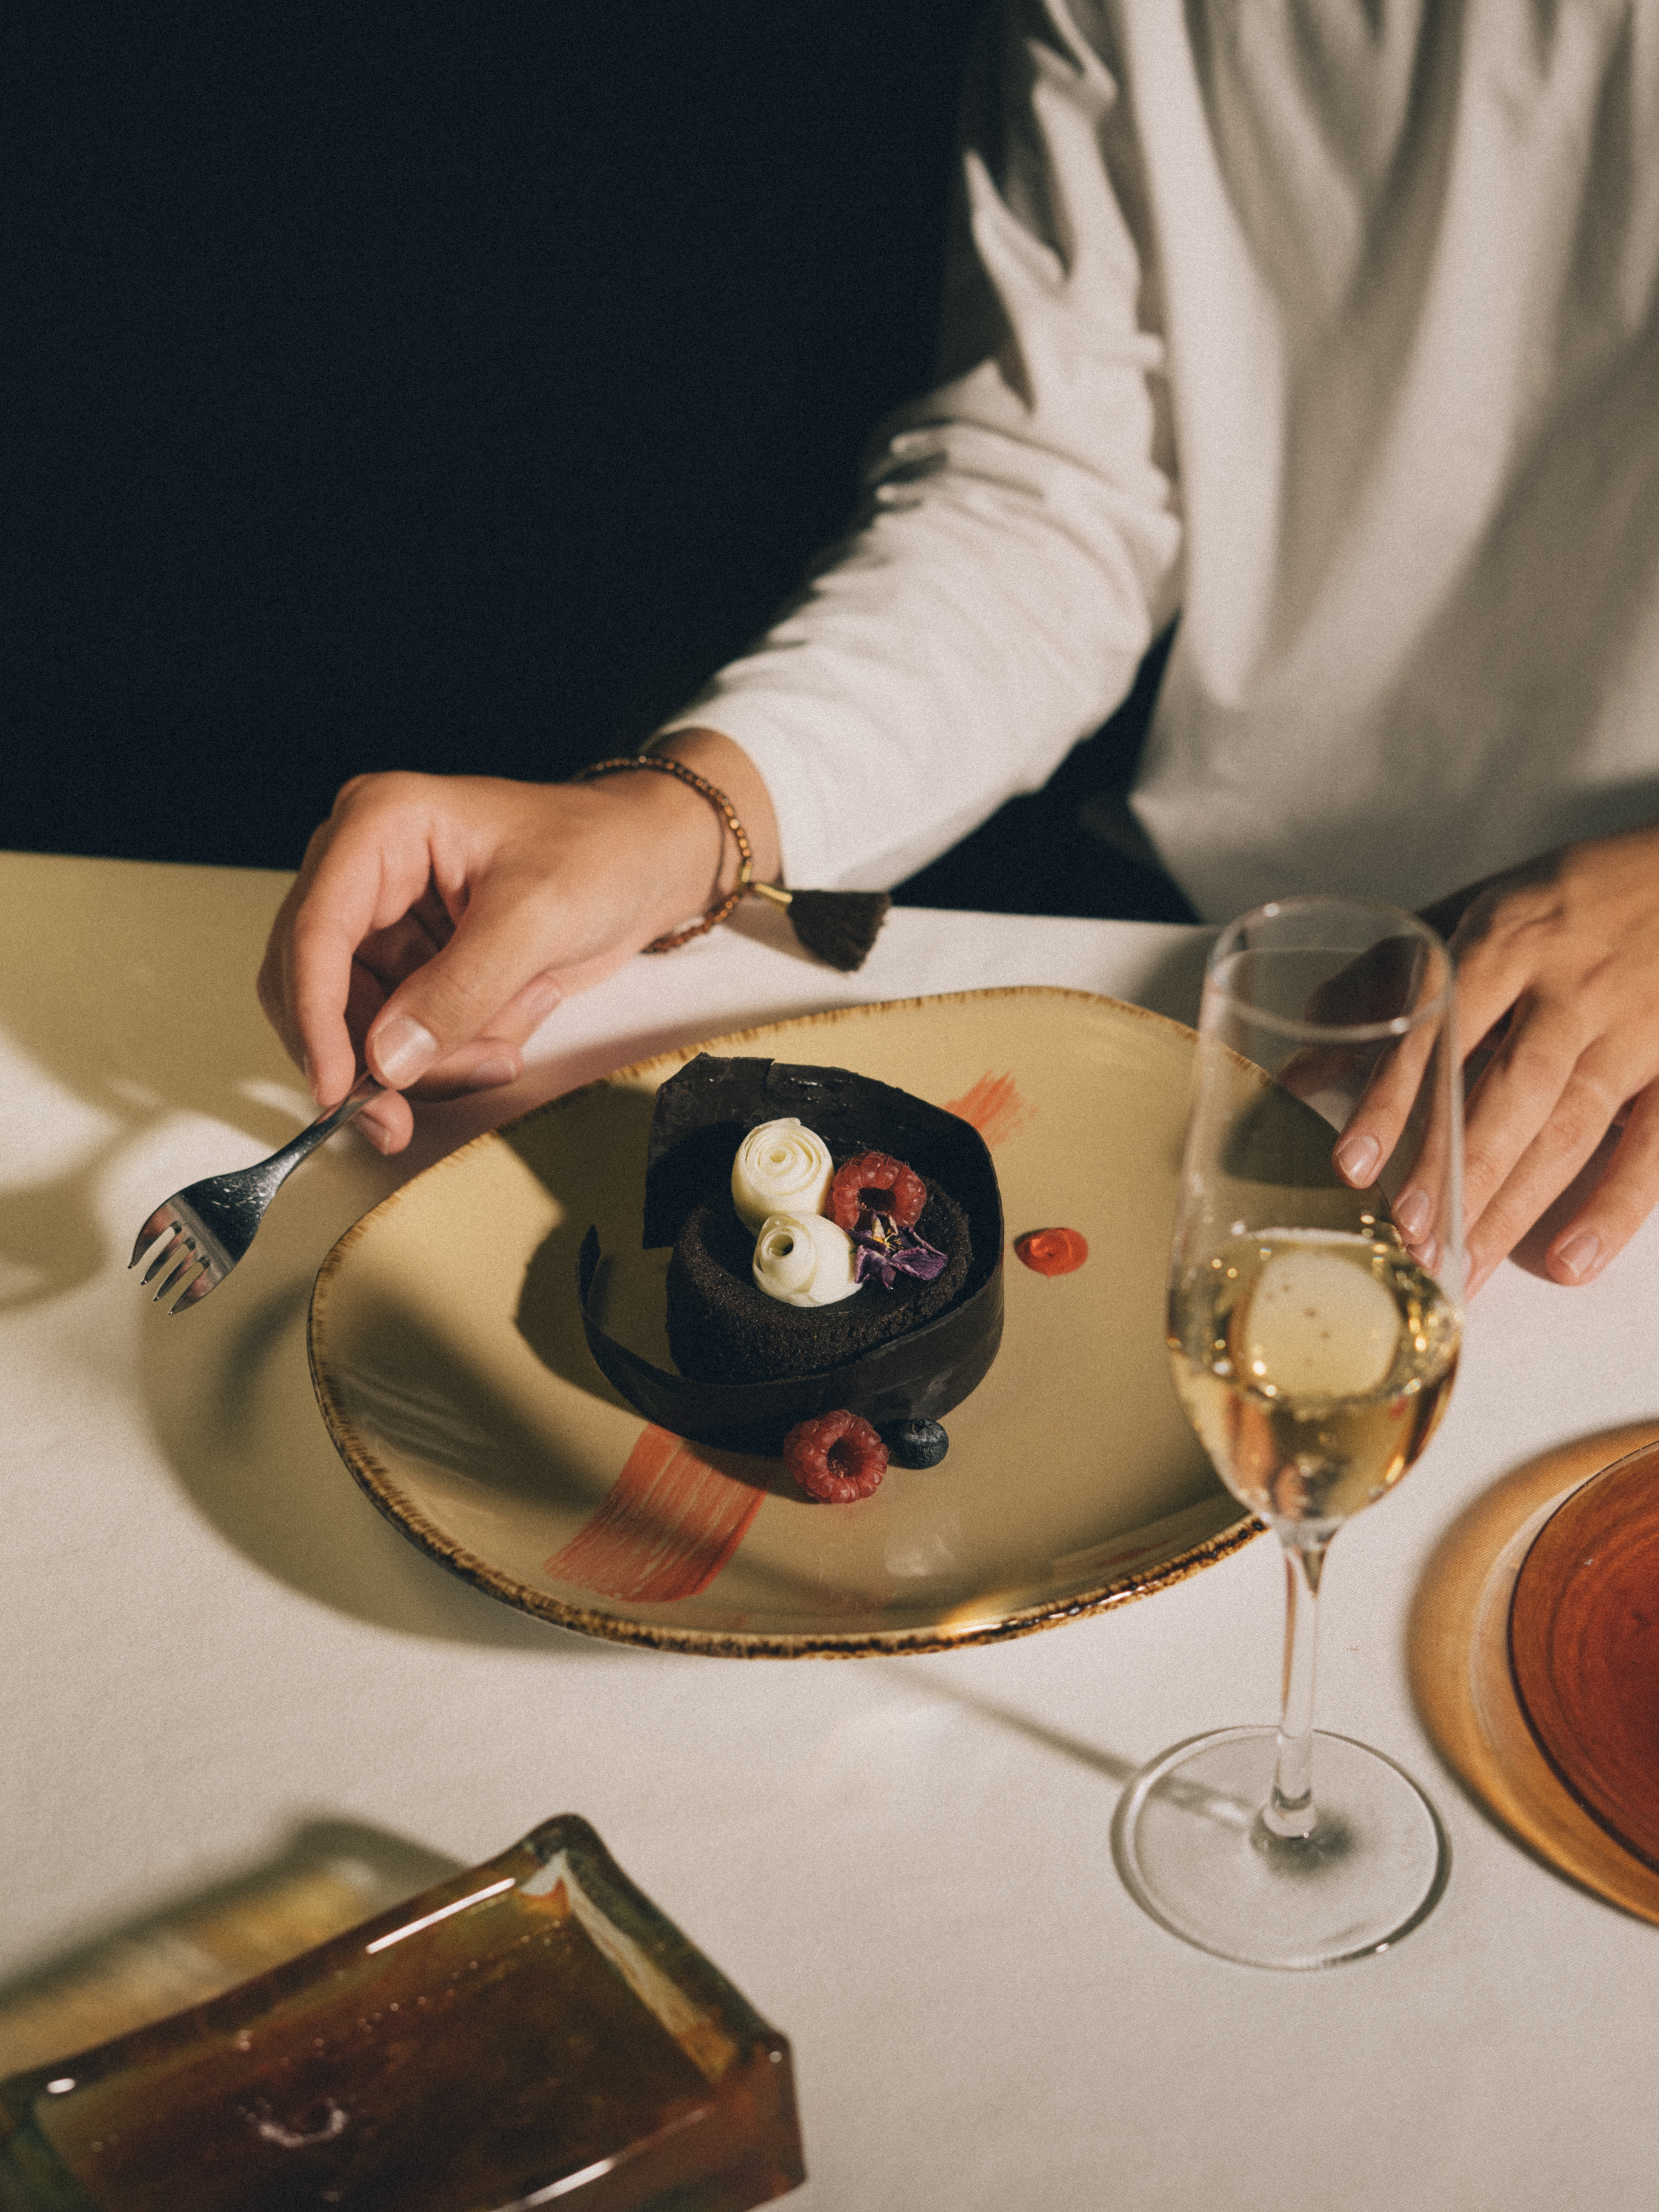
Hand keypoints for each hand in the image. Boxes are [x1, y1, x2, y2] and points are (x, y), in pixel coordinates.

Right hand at [256, 731, 778, 1152]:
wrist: (651, 863)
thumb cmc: (601, 853)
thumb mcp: (536, 916)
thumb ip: (460, 990)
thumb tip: (387, 1059)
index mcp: (378, 825)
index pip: (314, 931)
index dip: (315, 1019)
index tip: (337, 1090)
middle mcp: (365, 871)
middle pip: (322, 989)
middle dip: (375, 1056)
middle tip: (410, 1115)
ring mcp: (387, 923)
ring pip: (362, 1027)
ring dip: (433, 1058)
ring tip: (508, 1045)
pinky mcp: (414, 966)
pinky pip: (405, 1037)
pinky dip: (455, 1052)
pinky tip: (513, 1027)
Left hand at [1336, 823, 1658, 1293]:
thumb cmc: (1563, 902)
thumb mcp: (1471, 912)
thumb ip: (1385, 984)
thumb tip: (1299, 1061)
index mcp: (1505, 939)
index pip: (1439, 1027)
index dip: (1394, 1098)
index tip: (1352, 1163)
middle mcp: (1570, 985)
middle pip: (1509, 1091)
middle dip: (1455, 1171)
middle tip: (1409, 1239)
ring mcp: (1634, 1027)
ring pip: (1568, 1128)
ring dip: (1514, 1206)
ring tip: (1463, 1270)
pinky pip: (1653, 1146)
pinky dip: (1614, 1208)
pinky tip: (1570, 1262)